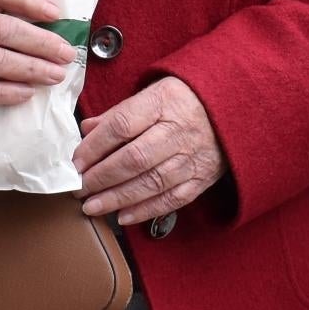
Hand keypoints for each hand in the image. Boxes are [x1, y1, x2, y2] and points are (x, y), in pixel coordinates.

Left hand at [72, 76, 224, 228]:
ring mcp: (193, 156)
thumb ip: (120, 113)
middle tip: (79, 189)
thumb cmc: (186, 99)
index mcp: (164, 102)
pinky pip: (172, 199)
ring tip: (92, 207)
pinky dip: (146, 210)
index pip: (122, 125)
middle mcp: (179, 130)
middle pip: (134, 158)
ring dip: (117, 198)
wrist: (233, 108)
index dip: (95, 147)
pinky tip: (123, 216)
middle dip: (101, 178)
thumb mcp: (154, 93)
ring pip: (151, 183)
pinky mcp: (203, 177)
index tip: (75, 162)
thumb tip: (86, 131)